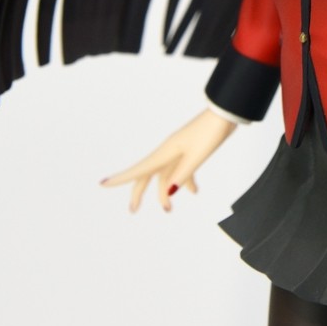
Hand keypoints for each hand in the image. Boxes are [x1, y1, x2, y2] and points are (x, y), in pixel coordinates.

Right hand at [100, 108, 235, 212]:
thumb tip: (168, 193)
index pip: (138, 170)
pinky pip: (181, 169)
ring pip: (165, 175)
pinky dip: (184, 181)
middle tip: (133, 210)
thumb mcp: (197, 158)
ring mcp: (178, 151)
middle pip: (147, 175)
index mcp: (165, 152)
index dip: (120, 179)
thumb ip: (183, 176)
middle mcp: (167, 152)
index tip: (102, 184)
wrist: (224, 115)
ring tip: (168, 209)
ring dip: (165, 192)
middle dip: (139, 192)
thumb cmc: (210, 134)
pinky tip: (194, 191)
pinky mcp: (188, 150)